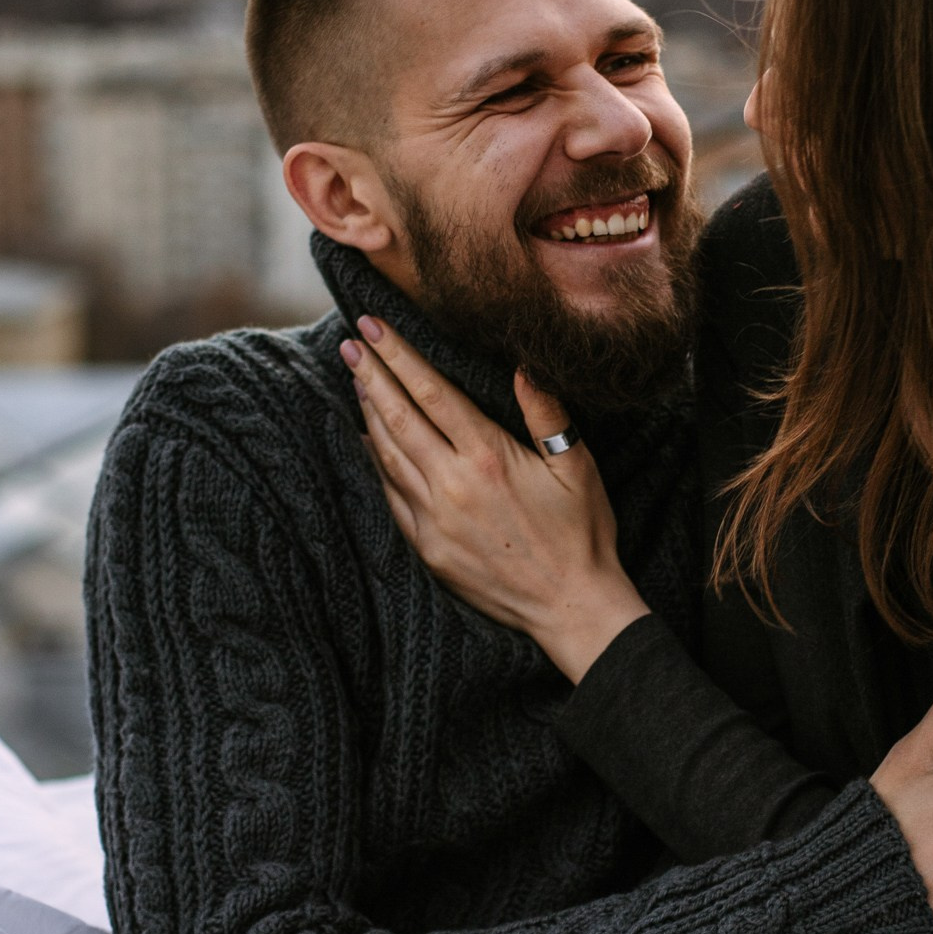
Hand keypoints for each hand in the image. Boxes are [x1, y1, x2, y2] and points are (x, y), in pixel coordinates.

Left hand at [344, 317, 649, 680]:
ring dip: (368, 414)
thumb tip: (524, 365)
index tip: (373, 326)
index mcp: (489, 458)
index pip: (432, 393)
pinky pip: (391, 496)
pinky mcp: (428, 547)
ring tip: (356, 380)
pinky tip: (367, 443)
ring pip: (388, 455)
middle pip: (398, 418)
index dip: (399, 356)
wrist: (569, 606)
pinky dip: (375, 463)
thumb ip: (547, 414)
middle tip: (350, 343)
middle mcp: (453, 485)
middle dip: (371, 375)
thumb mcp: (578, 467)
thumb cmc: (582, 532)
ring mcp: (434, 519)